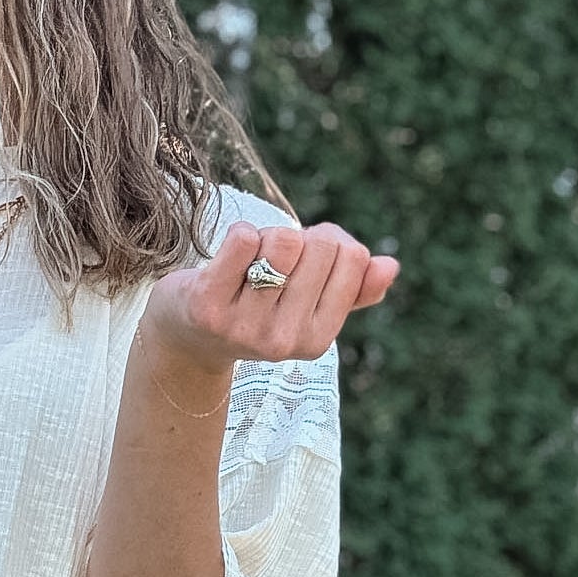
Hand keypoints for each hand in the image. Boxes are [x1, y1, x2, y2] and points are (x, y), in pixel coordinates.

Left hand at [142, 218, 399, 374]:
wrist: (188, 337)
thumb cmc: (255, 309)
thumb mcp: (307, 305)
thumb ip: (352, 289)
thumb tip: (389, 266)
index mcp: (316, 340)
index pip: (353, 257)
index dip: (330, 243)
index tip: (305, 264)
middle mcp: (282, 342)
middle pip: (319, 244)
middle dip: (298, 239)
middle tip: (270, 264)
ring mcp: (244, 327)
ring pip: (282, 239)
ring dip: (265, 237)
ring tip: (248, 265)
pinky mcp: (207, 307)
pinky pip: (243, 240)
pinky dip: (238, 234)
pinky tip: (227, 262)